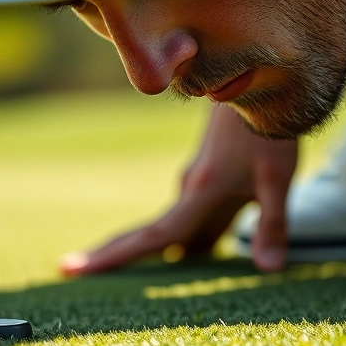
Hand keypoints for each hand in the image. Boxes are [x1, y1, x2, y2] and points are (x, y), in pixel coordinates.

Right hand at [60, 104, 297, 275]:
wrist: (260, 76)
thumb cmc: (269, 127)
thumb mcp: (278, 177)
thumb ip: (273, 225)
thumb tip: (269, 270)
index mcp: (201, 191)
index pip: (154, 236)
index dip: (115, 256)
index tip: (72, 268)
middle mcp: (189, 188)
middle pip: (148, 233)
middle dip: (113, 254)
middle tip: (67, 269)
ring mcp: (195, 180)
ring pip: (174, 227)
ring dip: (155, 251)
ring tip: (116, 268)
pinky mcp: (209, 176)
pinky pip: (192, 216)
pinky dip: (185, 238)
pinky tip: (193, 253)